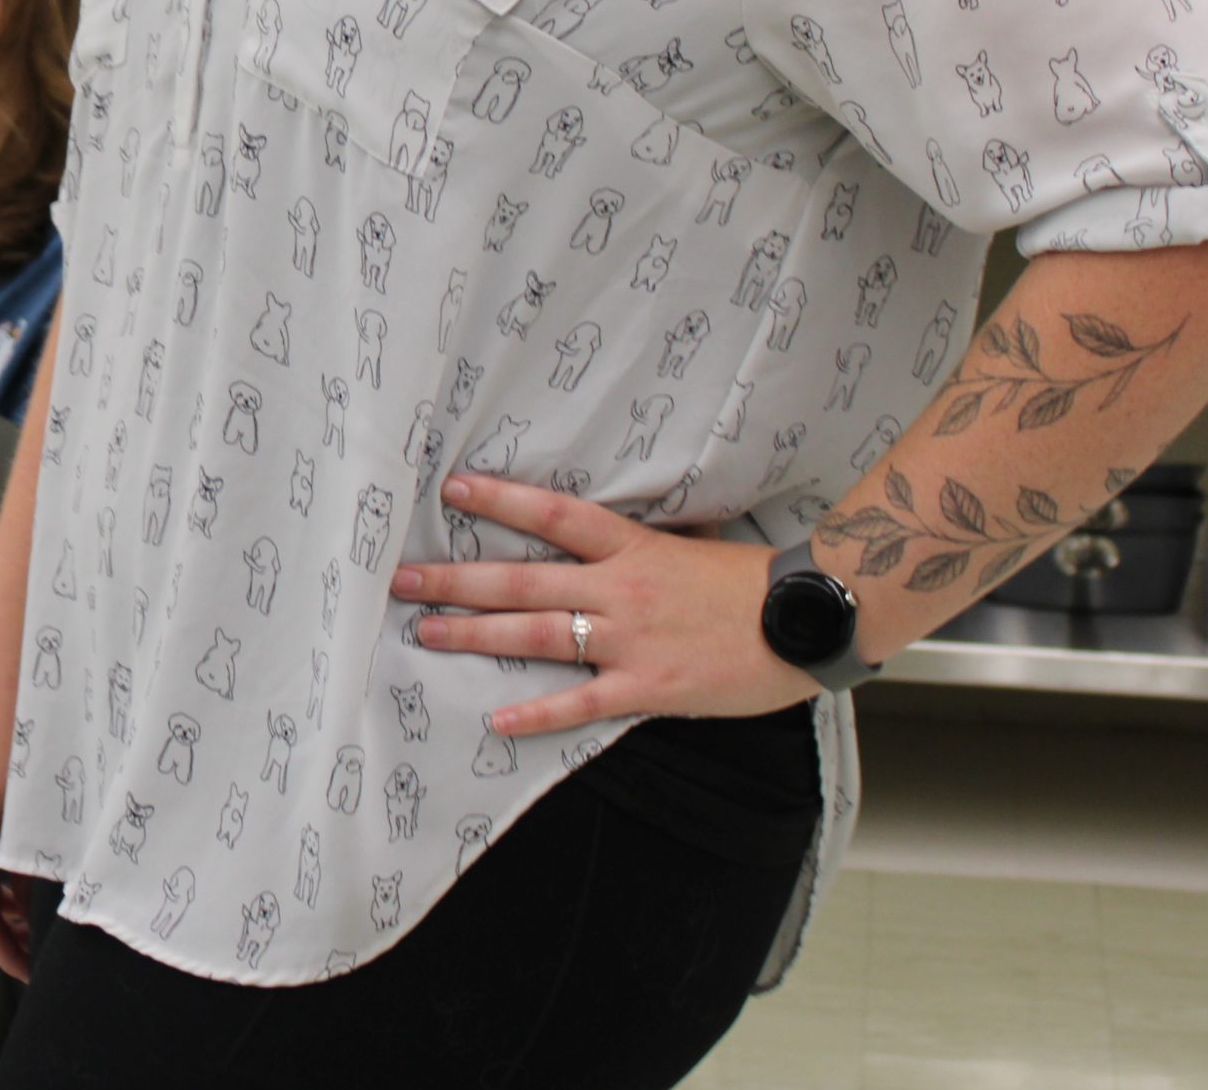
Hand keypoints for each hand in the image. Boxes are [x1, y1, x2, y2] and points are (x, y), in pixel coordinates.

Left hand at [392, 475, 817, 736]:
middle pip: (523, 579)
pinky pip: (581, 702)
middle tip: (402, 577)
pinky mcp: (648, 688)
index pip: (552, 515)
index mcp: (631, 547)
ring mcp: (630, 640)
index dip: (500, 501)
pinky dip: (538, 712)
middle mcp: (620, 588)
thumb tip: (600, 531)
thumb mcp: (691, 543)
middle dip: (458, 578)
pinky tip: (497, 717)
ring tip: (425, 632)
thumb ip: (640, 542)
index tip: (452, 490)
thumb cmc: (750, 582)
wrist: (805, 620)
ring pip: (538, 634)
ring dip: (476, 634)